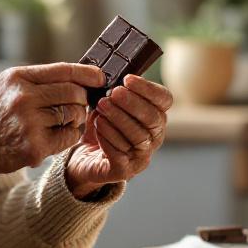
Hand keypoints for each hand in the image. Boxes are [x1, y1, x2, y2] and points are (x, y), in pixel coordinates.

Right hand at [0, 63, 104, 186]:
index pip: (63, 70)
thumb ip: (37, 79)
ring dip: (77, 117)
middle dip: (82, 98)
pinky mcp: (34, 148)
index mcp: (18, 78)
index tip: (100, 77)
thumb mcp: (5, 85)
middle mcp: (24, 98)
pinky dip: (71, 135)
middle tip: (80, 103)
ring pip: (74, 115)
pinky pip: (69, 137)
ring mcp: (29, 124)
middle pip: (73, 93)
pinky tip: (63, 134)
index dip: (87, 73)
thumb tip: (76, 77)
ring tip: (67, 119)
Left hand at [64, 75, 172, 198]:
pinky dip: (108, 137)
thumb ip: (112, 92)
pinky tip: (98, 126)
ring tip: (101, 107)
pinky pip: (120, 154)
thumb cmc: (100, 127)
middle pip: (152, 118)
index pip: (164, 100)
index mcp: (155, 117)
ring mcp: (141, 156)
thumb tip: (108, 76)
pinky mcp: (125, 171)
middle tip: (112, 94)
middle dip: (132, 103)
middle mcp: (154, 137)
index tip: (127, 79)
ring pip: (137, 136)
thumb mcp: (106, 105)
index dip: (148, 89)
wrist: (83, 158)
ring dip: (118, 118)